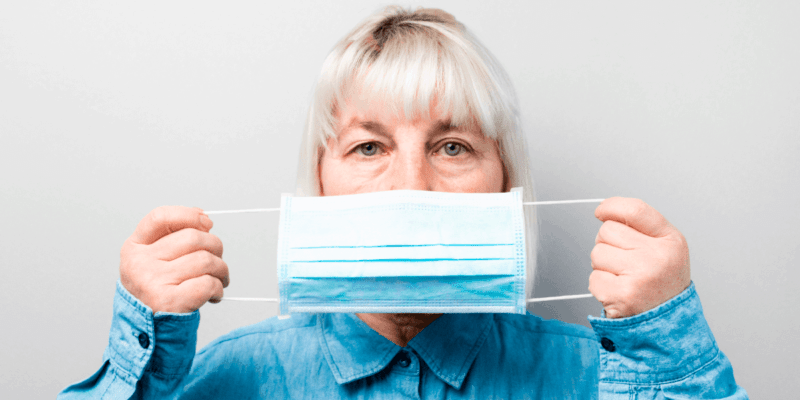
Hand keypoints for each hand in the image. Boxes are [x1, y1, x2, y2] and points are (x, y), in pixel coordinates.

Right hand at [119, 206, 228, 313]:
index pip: (160, 217)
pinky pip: (208, 283)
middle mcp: (139, 263)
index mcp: (134, 248)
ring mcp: (152, 281)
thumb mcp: (154, 262)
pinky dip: (218, 288)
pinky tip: (213, 295)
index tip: (207, 222)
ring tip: (219, 280)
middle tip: (218, 262)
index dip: (188, 215)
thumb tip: (203, 218)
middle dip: (216, 247)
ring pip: (205, 260)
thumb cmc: (157, 294)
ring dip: (221, 270)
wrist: (148, 333)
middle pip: (193, 237)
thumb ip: (172, 238)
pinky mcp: (169, 301)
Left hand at [589, 197, 689, 318]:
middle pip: (607, 231)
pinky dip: (600, 286)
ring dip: (603, 267)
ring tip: (623, 279)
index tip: (601, 212)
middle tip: (624, 264)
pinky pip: (593, 278)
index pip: (635, 210)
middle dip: (608, 245)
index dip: (611, 207)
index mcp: (671, 240)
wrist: (669, 325)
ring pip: (597, 253)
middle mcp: (658, 256)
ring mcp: (641, 275)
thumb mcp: (665, 249)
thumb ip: (640, 228)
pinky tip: (618, 292)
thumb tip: (605, 213)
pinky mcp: (623, 295)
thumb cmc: (661, 285)